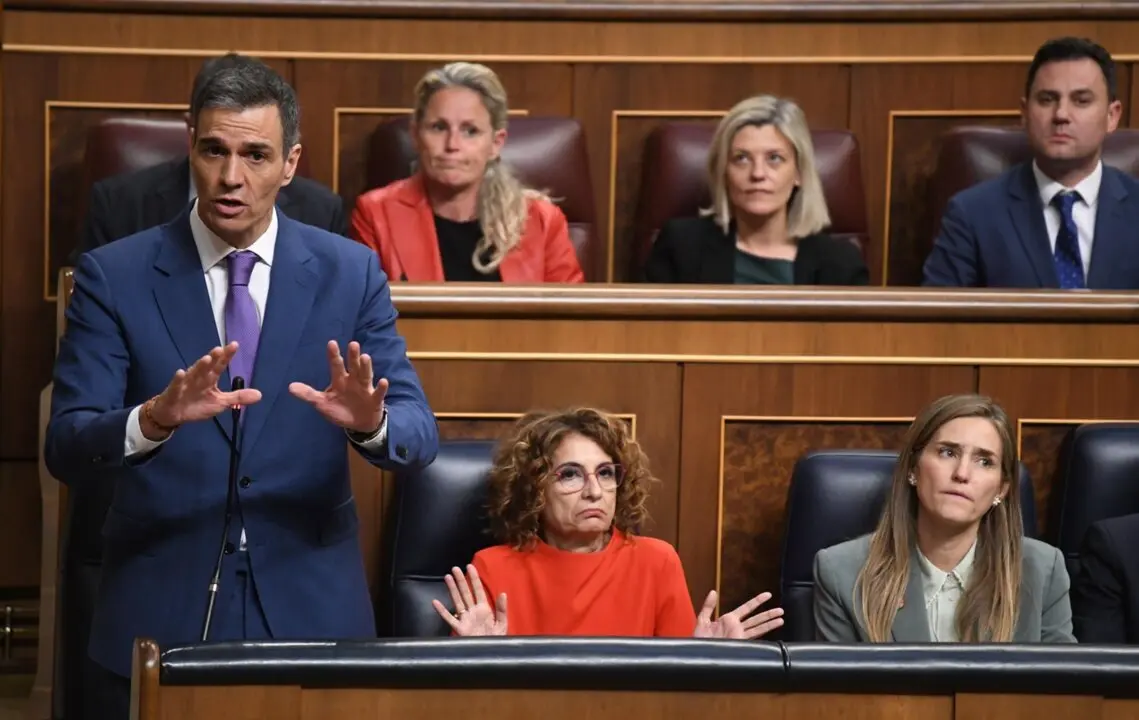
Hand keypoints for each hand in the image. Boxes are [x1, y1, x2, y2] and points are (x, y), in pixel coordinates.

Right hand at [146, 342, 262, 435]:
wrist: (174, 414)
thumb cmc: (197, 405)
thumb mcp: (220, 403)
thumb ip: (238, 397)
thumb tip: (260, 395)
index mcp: (209, 378)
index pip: (219, 365)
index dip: (226, 356)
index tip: (235, 344)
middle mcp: (198, 378)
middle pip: (207, 366)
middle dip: (213, 358)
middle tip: (220, 349)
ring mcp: (185, 384)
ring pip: (192, 373)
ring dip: (199, 366)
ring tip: (206, 358)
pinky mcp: (174, 393)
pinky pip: (176, 386)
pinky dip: (178, 380)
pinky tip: (180, 372)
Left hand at [288, 341, 387, 433]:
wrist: (358, 424)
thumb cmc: (340, 410)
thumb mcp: (322, 404)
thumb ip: (308, 395)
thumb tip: (290, 387)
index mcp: (340, 380)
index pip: (336, 365)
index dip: (334, 355)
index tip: (332, 343)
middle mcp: (353, 381)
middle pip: (353, 366)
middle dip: (353, 356)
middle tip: (353, 344)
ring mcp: (365, 389)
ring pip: (366, 375)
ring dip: (366, 367)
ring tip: (365, 357)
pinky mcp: (375, 399)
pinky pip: (378, 393)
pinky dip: (382, 387)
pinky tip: (384, 381)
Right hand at [432, 564, 507, 636]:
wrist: (490, 655)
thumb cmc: (496, 640)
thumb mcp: (502, 624)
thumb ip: (502, 609)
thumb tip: (503, 593)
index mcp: (484, 609)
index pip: (478, 590)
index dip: (474, 579)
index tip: (470, 566)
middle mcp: (473, 612)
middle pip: (465, 593)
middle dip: (460, 580)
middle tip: (455, 568)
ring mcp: (465, 619)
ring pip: (457, 601)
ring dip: (452, 590)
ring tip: (447, 577)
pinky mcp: (459, 629)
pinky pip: (449, 619)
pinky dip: (442, 611)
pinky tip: (435, 602)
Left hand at [693, 590, 783, 639]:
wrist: (697, 653)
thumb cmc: (699, 639)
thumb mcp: (702, 618)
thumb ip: (708, 605)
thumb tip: (714, 591)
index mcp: (729, 619)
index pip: (747, 608)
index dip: (757, 601)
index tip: (768, 595)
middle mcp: (736, 628)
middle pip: (756, 619)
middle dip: (768, 614)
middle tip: (781, 610)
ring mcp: (739, 637)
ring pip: (758, 629)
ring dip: (769, 624)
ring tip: (781, 619)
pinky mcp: (738, 644)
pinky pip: (752, 640)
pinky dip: (761, 638)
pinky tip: (770, 636)